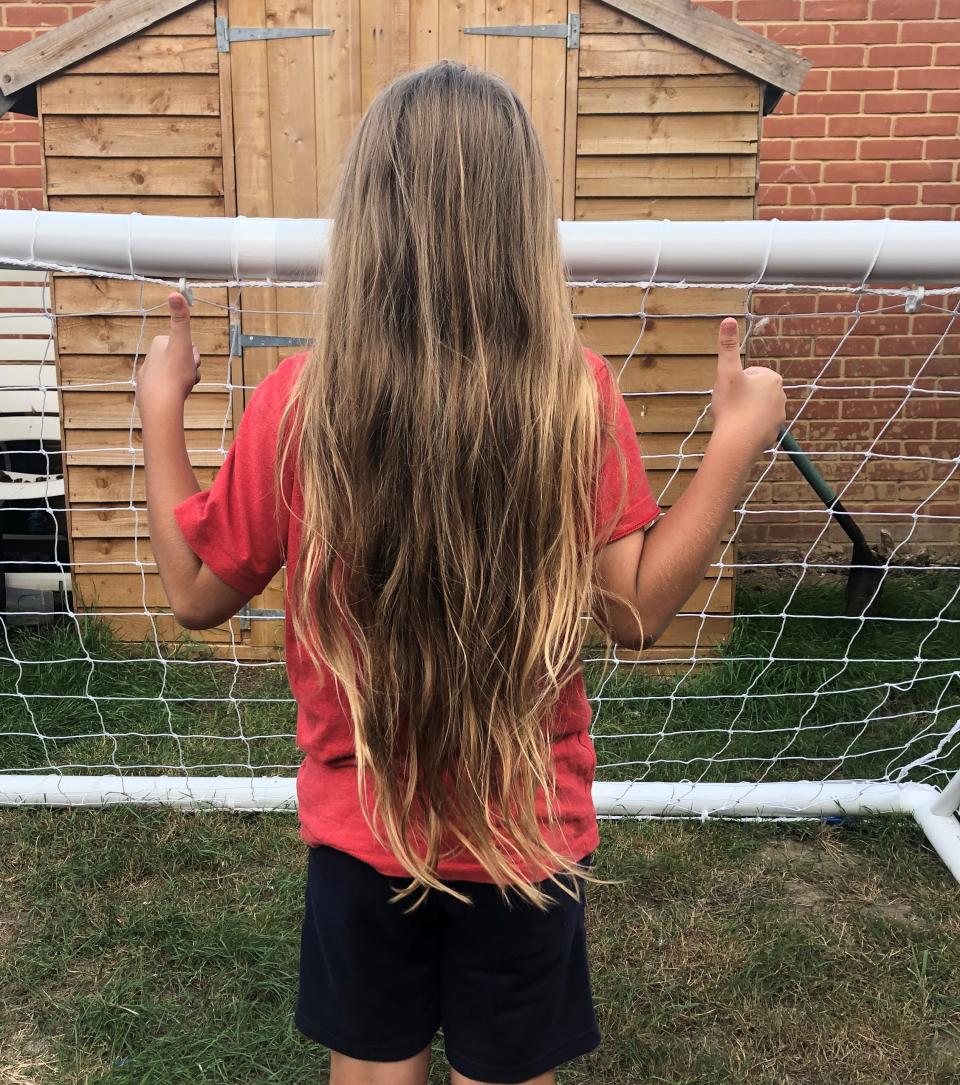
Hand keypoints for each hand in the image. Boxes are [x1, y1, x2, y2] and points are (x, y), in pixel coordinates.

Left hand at [135, 292, 200, 415]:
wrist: (161, 404)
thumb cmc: (175, 374)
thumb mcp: (182, 343)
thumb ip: (180, 318)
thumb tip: (175, 291)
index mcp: (159, 343)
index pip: (186, 346)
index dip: (193, 356)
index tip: (189, 363)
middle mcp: (151, 356)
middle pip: (181, 360)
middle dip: (189, 370)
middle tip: (188, 378)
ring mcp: (148, 374)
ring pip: (176, 375)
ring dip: (184, 382)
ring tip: (182, 388)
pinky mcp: (148, 390)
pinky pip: (167, 388)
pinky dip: (173, 392)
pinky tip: (173, 397)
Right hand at [710, 318, 784, 454]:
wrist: (737, 443)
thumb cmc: (732, 406)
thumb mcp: (726, 372)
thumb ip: (728, 346)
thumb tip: (728, 319)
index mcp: (772, 378)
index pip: (750, 374)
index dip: (736, 381)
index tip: (731, 391)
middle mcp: (780, 395)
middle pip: (753, 391)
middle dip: (741, 396)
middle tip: (730, 405)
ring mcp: (778, 415)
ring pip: (755, 408)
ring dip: (744, 411)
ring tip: (734, 419)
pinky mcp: (774, 432)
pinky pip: (757, 425)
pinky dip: (748, 427)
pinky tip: (739, 431)